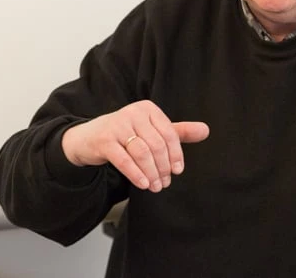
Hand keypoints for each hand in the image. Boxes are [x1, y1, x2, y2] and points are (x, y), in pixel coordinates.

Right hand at [61, 100, 208, 192]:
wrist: (89, 138)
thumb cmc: (125, 134)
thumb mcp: (152, 131)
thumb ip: (178, 131)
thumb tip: (206, 130)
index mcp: (148, 109)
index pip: (169, 133)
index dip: (176, 154)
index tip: (177, 171)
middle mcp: (133, 113)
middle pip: (156, 144)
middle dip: (163, 167)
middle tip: (164, 183)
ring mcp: (117, 125)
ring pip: (142, 152)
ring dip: (151, 173)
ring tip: (155, 186)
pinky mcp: (104, 140)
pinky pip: (124, 159)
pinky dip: (136, 173)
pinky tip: (143, 183)